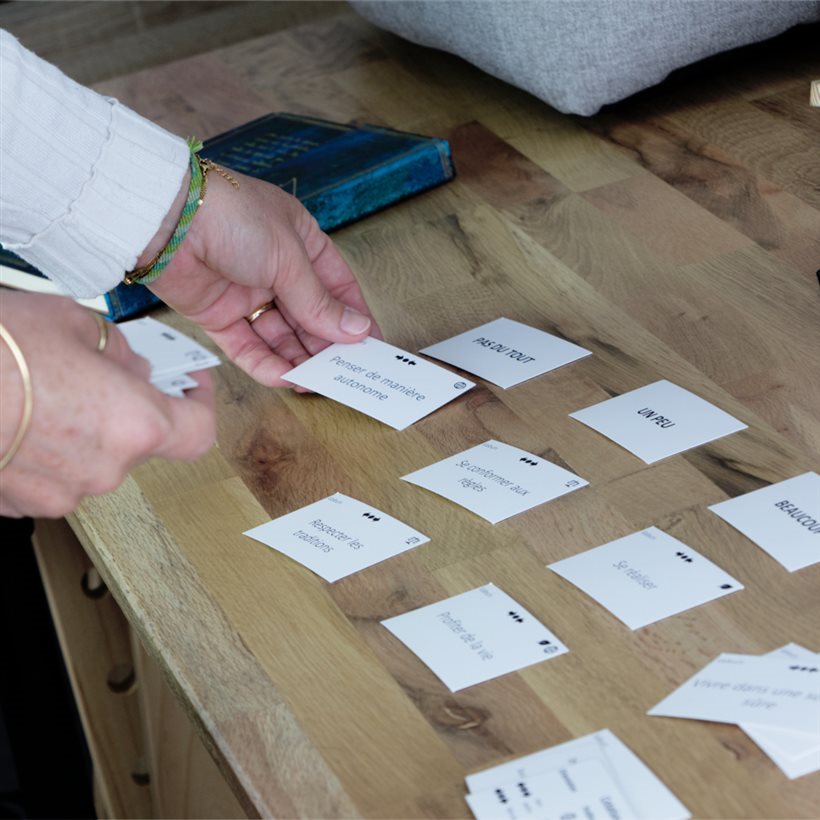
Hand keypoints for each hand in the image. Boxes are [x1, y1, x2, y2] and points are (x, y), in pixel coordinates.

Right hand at [0, 291, 214, 517]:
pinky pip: (50, 474)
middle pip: (138, 442)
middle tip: (98, 371)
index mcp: (133, 424)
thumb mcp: (70, 322)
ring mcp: (58, 495)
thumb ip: (118, 351)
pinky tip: (15, 417)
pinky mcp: (17, 505)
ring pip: (91, 460)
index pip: (197, 432)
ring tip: (41, 389)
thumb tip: (132, 366)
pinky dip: (44, 450)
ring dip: (82, 429)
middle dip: (126, 407)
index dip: (200, 406)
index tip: (191, 387)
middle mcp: (103, 470)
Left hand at [143, 168, 380, 386]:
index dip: (354, 318)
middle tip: (346, 371)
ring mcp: (247, 294)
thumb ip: (319, 302)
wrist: (166, 218)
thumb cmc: (230, 215)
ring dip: (299, 360)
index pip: (337, 287)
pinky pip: (248, 348)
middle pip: (310, 317)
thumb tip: (355, 330)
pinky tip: (287, 379)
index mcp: (300, 243)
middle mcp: (275, 270)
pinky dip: (267, 365)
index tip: (371, 346)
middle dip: (327, 345)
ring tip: (319, 382)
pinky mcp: (218, 316)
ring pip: (281, 337)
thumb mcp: (289, 259)